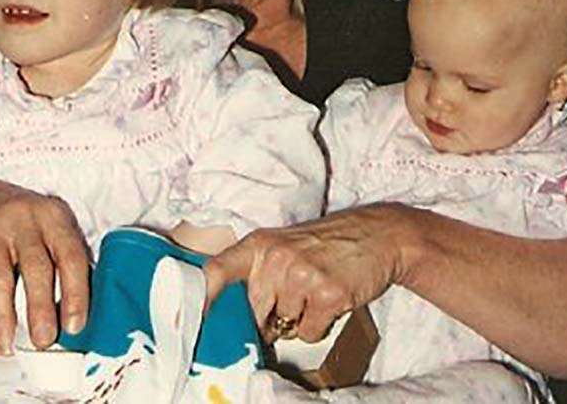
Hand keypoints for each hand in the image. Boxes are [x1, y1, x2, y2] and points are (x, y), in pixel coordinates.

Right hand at [0, 178, 89, 354]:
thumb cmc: (19, 222)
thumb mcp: (48, 225)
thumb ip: (62, 258)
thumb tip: (74, 310)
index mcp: (54, 216)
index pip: (71, 256)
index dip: (76, 293)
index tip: (74, 325)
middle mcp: (24, 218)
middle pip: (36, 268)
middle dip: (41, 310)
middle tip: (44, 341)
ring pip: (0, 280)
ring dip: (5, 319)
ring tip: (8, 346)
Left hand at [204, 205, 406, 342]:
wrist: (376, 235)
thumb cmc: (326, 243)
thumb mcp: (284, 244)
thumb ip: (258, 271)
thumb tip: (230, 312)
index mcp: (259, 243)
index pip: (217, 271)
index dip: (200, 297)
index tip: (190, 318)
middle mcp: (275, 257)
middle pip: (253, 312)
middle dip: (268, 319)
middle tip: (290, 302)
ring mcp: (301, 275)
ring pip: (284, 325)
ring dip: (298, 319)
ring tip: (315, 291)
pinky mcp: (327, 293)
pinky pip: (309, 332)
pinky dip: (319, 325)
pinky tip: (330, 300)